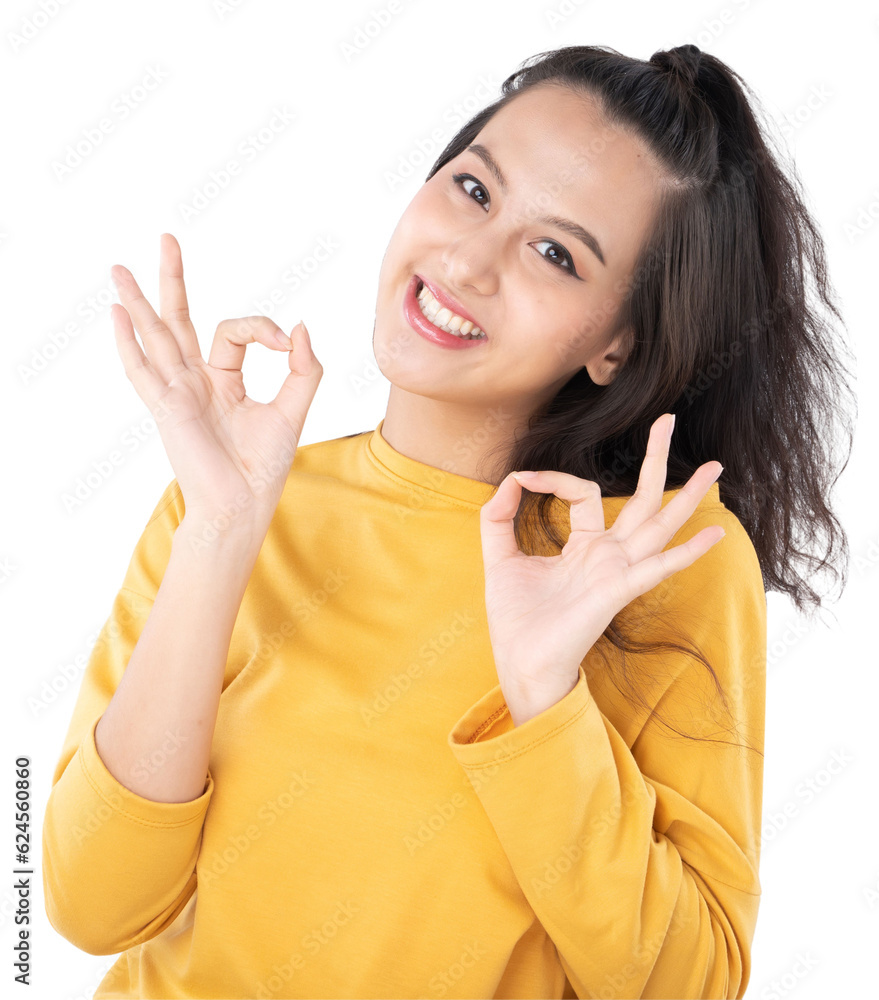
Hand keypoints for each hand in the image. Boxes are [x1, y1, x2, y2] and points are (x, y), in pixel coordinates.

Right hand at [110, 233, 322, 545]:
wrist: (245, 504)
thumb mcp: (294, 409)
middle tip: (167, 239)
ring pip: (155, 337)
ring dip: (137, 302)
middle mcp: (195, 381)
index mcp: (223, 380)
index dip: (263, 328)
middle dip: (173, 280)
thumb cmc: (265, 466)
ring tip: (118, 269)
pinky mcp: (167, 408)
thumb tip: (300, 326)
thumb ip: (305, 369)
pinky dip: (129, 343)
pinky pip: (143, 371)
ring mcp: (177, 393)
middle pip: (179, 320)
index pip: (234, 332)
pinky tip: (119, 315)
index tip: (288, 344)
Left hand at [479, 413, 724, 725]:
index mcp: (585, 547)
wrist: (520, 662)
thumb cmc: (516, 619)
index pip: (584, 492)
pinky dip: (687, 553)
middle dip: (655, 459)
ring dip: (688, 496)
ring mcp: (618, 572)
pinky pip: (658, 567)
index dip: (555, 477)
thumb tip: (512, 478)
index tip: (524, 477)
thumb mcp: (499, 557)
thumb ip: (499, 517)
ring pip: (659, 524)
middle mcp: (609, 556)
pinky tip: (714, 534)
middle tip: (668, 419)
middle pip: (641, 499)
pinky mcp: (618, 590)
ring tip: (717, 466)